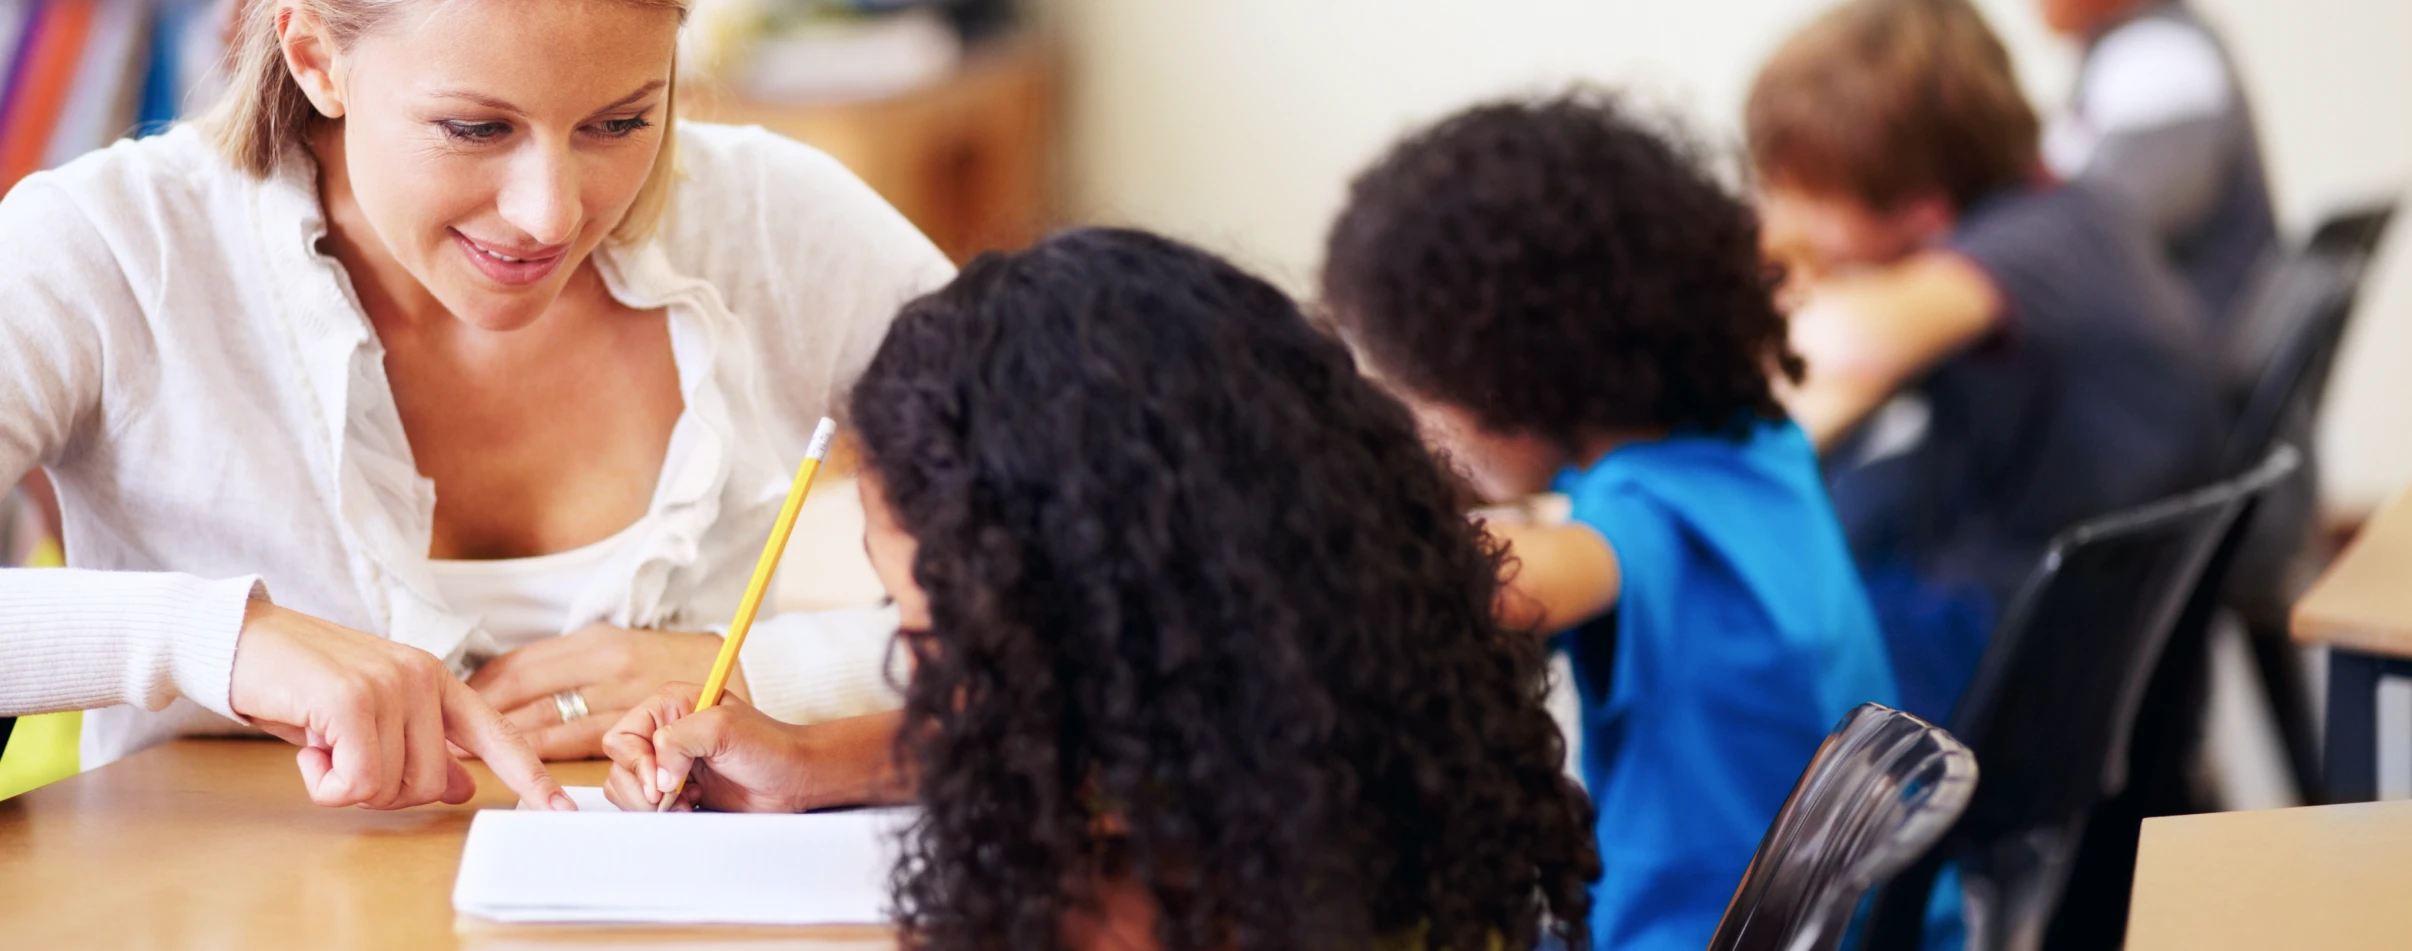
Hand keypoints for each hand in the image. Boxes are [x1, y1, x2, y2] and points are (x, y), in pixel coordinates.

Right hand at [228, 600, 572, 810]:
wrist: (236, 641)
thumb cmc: (300, 684)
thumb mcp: (370, 716)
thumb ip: (420, 746)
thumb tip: (461, 787)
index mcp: (437, 681)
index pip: (498, 735)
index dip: (530, 777)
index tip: (561, 810)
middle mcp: (424, 678)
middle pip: (430, 785)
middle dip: (379, 789)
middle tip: (340, 755)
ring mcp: (392, 685)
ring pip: (390, 786)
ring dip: (344, 782)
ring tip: (321, 740)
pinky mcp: (354, 700)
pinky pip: (356, 782)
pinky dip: (324, 782)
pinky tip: (308, 744)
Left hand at [467, 623, 741, 760]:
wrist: (748, 676)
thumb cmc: (683, 668)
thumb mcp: (628, 652)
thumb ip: (581, 668)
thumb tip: (516, 689)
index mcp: (597, 640)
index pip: (520, 663)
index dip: (481, 689)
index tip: (450, 708)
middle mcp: (607, 660)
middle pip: (525, 690)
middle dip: (480, 718)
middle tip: (443, 739)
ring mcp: (624, 691)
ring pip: (549, 718)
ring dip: (506, 741)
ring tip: (468, 756)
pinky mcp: (642, 722)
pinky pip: (581, 741)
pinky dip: (546, 753)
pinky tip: (524, 765)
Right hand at [600, 683, 808, 811]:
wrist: (794, 779)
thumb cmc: (767, 746)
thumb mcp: (722, 728)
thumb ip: (678, 740)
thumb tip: (658, 776)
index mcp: (669, 707)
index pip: (622, 737)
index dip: (637, 764)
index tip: (664, 783)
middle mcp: (663, 733)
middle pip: (620, 767)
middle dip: (645, 789)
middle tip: (677, 795)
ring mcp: (668, 764)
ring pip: (627, 790)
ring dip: (654, 804)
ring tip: (690, 800)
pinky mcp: (676, 792)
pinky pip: (646, 808)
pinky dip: (664, 814)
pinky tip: (693, 806)